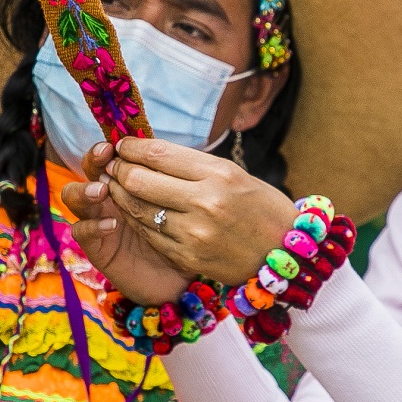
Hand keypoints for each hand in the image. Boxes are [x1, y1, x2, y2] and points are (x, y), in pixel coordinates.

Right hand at [63, 147, 190, 306]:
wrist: (181, 278)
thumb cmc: (186, 236)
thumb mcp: (186, 204)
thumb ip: (174, 179)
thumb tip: (170, 149)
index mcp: (130, 180)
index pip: (115, 154)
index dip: (115, 146)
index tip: (121, 140)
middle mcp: (110, 197)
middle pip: (89, 169)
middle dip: (95, 160)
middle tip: (107, 156)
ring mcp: (99, 220)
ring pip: (74, 197)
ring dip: (85, 190)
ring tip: (102, 190)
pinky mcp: (96, 247)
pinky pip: (81, 232)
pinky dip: (92, 225)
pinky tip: (111, 225)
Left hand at [77, 137, 299, 286]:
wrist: (287, 257)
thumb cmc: (264, 210)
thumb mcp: (237, 175)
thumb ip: (195, 166)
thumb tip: (151, 153)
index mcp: (220, 174)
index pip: (159, 155)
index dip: (132, 147)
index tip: (123, 144)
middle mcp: (206, 202)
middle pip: (140, 180)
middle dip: (120, 169)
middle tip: (114, 165)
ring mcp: (195, 233)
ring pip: (138, 209)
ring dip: (121, 195)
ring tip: (116, 186)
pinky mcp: (188, 257)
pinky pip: (149, 234)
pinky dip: (137, 220)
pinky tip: (134, 211)